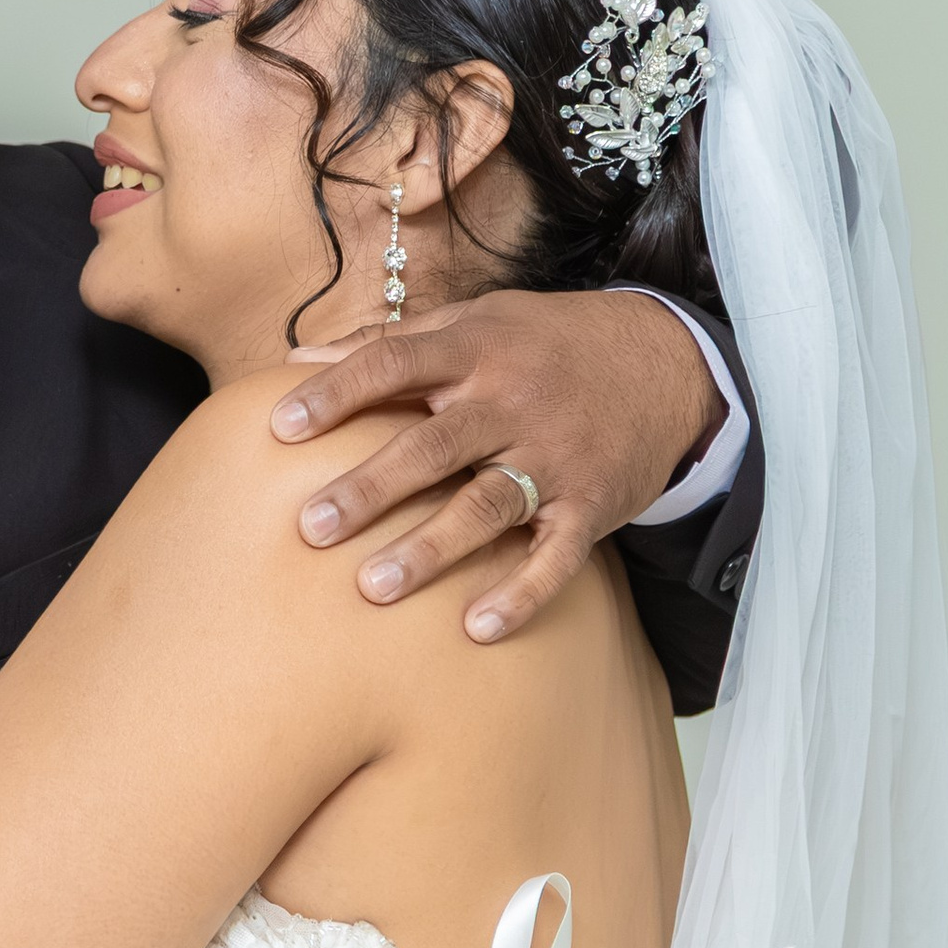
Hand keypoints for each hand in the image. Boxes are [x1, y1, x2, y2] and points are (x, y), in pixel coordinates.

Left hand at [268, 290, 724, 643]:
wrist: (668, 363)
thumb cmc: (548, 343)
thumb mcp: (478, 320)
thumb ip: (392, 340)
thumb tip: (298, 359)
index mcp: (476, 350)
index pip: (394, 364)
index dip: (337, 393)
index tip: (279, 426)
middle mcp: (513, 401)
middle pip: (433, 444)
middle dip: (371, 485)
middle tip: (311, 527)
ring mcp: (555, 456)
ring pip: (486, 504)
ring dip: (430, 548)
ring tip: (371, 588)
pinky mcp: (592, 505)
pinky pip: (556, 556)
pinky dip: (521, 593)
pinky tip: (476, 628)